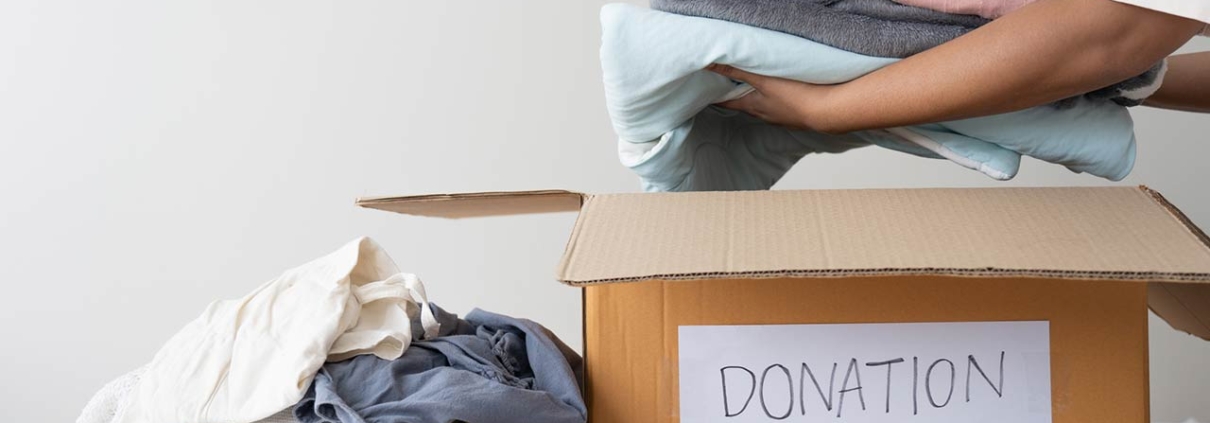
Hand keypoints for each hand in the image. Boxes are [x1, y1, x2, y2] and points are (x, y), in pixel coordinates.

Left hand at [706, 64, 842, 132]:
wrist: (828, 112)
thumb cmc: (796, 96)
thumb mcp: (763, 79)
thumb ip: (738, 71)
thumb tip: (712, 65)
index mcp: (753, 106)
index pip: (727, 103)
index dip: (716, 97)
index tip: (708, 92)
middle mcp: (764, 115)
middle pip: (745, 105)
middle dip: (737, 96)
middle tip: (730, 86)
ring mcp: (780, 119)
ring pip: (764, 108)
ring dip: (758, 99)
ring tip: (756, 89)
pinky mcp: (796, 118)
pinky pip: (781, 110)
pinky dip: (776, 103)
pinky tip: (783, 97)